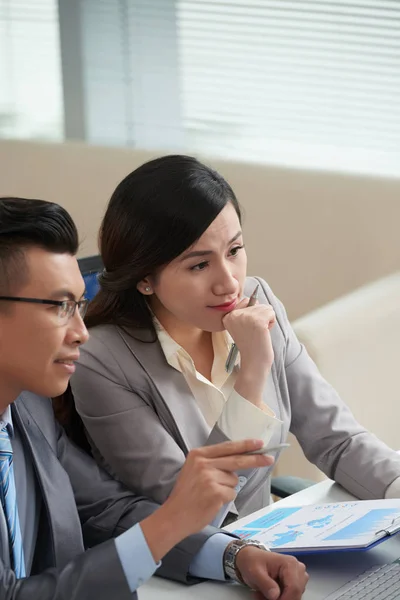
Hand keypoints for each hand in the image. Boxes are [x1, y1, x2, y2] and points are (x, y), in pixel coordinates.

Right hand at [140, 439, 273, 560]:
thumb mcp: (194, 470)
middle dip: (255, 459)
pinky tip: (212, 502)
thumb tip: (237, 462)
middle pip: (237, 460)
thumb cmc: (186, 494)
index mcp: (198, 454)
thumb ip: (212, 463)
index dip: (245, 445)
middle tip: (269, 458)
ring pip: (234, 480)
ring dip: (228, 488)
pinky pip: (232, 493)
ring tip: (211, 494)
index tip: (259, 443)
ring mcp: (210, 477)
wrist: (174, 516)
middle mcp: (204, 463)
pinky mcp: (216, 492)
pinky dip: (225, 499)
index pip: (227, 447)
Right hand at [223, 297, 275, 405]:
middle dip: (260, 317)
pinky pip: (271, 312)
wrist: (253, 363)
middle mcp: (234, 314)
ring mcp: (246, 317)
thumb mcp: (242, 326)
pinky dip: (271, 323)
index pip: (245, 301)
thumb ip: (244, 311)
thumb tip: (255, 296)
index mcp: (227, 316)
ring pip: (266, 307)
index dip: (252, 315)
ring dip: (267, 320)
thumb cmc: (250, 346)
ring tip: (259, 334)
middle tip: (254, 333)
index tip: (247, 330)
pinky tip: (264, 333)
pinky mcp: (257, 321)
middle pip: (257, 303)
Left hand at [235, 546, 308, 599]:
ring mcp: (297, 576)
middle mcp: (297, 569)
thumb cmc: (252, 562)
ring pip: (293, 597)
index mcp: (290, 564)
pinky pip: (290, 596)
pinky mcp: (294, 583)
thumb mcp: (254, 572)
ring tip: (263, 595)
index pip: (294, 588)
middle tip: (262, 598)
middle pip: (295, 594)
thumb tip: (275, 596)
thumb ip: (265, 583)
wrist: (250, 559)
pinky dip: (279, 598)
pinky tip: (268, 594)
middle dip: (280, 599)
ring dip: (278, 599)